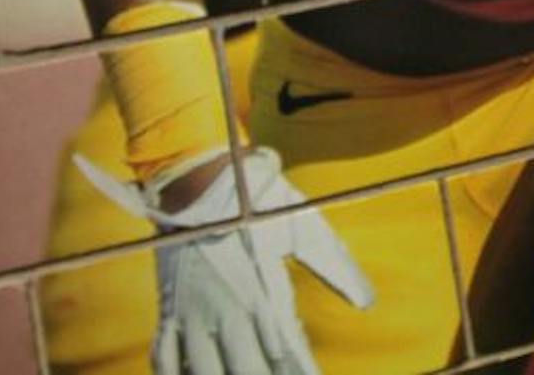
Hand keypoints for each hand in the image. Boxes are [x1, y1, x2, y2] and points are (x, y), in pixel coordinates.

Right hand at [76, 146, 373, 374]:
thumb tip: (369, 302)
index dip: (302, 373)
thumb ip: (338, 267)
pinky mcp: (170, 309)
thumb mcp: (306, 228)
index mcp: (266, 297)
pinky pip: (164, 357)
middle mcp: (229, 314)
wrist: (199, 177)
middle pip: (248, 373)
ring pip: (205, 374)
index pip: (289, 355)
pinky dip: (174, 374)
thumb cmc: (259, 201)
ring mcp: (194, 315)